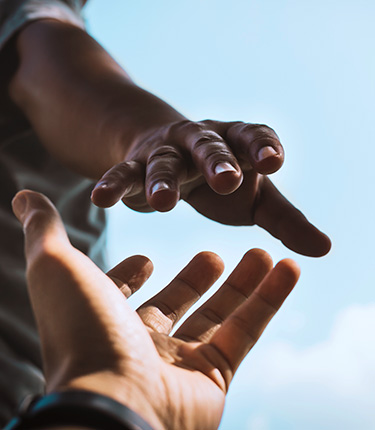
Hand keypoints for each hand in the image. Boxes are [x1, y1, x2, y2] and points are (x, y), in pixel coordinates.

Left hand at [12, 190, 299, 429]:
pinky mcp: (213, 378)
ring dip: (243, 284)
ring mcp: (179, 364)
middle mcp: (140, 344)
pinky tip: (287, 269)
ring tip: (263, 252)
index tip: (146, 258)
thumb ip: (44, 230)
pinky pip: (247, 332)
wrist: (112, 403)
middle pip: (178, 303)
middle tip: (215, 253)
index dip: (132, 276)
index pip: (122, 295)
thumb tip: (24, 195)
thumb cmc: (81, 331)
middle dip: (197, 277)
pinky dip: (270, 300)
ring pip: (219, 316)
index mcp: (106, 319)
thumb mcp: (57, 266)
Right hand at [91, 120, 330, 256]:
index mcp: (236, 144)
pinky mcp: (136, 165)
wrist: (169, 153)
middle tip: (227, 180)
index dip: (263, 147)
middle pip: (209, 146)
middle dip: (217, 161)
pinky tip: (100, 198)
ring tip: (162, 204)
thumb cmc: (221, 179)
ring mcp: (166, 152)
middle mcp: (201, 142)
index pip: (252, 137)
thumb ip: (286, 221)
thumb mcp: (256, 198)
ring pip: (163, 163)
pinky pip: (123, 173)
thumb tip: (325, 249)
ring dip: (162, 180)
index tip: (274, 162)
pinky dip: (113, 184)